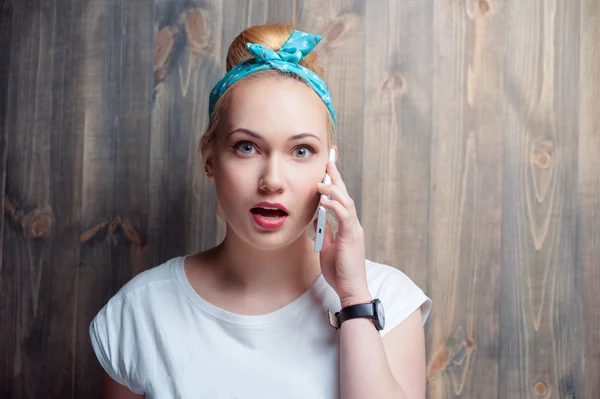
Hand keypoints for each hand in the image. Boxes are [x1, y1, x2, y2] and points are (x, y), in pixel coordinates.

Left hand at [315, 162, 370, 305]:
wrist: (350, 289)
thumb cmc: (339, 271)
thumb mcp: (328, 247)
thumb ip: (324, 231)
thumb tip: (315, 216)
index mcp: (347, 226)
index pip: (341, 200)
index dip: (335, 184)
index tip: (328, 169)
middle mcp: (353, 224)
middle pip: (345, 195)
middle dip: (337, 177)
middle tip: (329, 161)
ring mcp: (354, 230)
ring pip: (347, 202)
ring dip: (334, 189)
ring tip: (322, 178)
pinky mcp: (352, 237)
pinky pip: (344, 216)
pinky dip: (334, 206)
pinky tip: (323, 200)